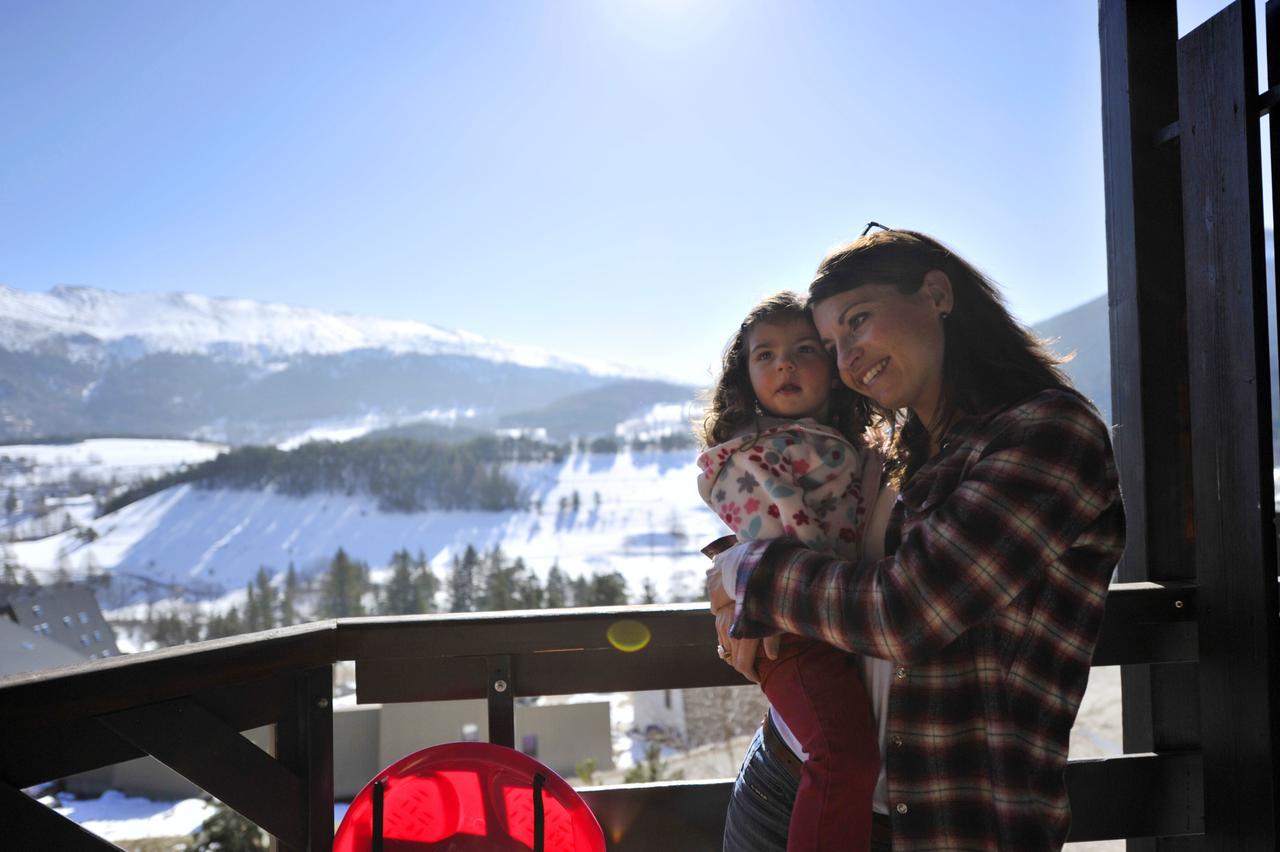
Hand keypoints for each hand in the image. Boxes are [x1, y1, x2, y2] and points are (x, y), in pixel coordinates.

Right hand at [708, 564, 778, 683]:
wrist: (749, 573)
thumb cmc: (767, 597)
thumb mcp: (774, 618)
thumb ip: (772, 638)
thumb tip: (772, 657)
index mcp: (743, 634)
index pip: (743, 664)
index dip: (751, 674)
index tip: (759, 677)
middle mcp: (729, 630)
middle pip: (733, 660)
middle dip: (745, 667)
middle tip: (757, 669)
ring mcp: (722, 623)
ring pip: (726, 650)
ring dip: (736, 656)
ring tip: (750, 656)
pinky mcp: (718, 616)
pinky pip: (721, 637)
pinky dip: (730, 644)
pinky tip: (740, 642)